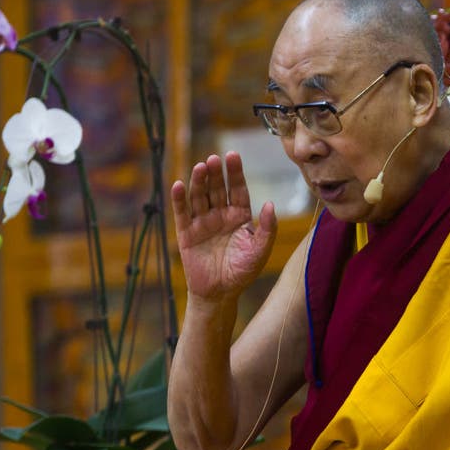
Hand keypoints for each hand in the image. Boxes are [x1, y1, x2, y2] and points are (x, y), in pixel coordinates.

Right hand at [171, 152, 275, 299]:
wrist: (219, 294)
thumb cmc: (242, 272)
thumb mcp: (260, 251)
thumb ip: (268, 228)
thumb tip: (271, 204)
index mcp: (240, 216)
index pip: (238, 189)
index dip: (235, 173)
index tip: (233, 155)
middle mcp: (220, 215)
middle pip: (217, 189)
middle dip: (216, 174)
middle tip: (214, 159)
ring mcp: (203, 222)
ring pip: (200, 197)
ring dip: (199, 181)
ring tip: (200, 167)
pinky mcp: (186, 233)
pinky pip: (182, 213)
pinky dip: (179, 199)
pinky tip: (179, 185)